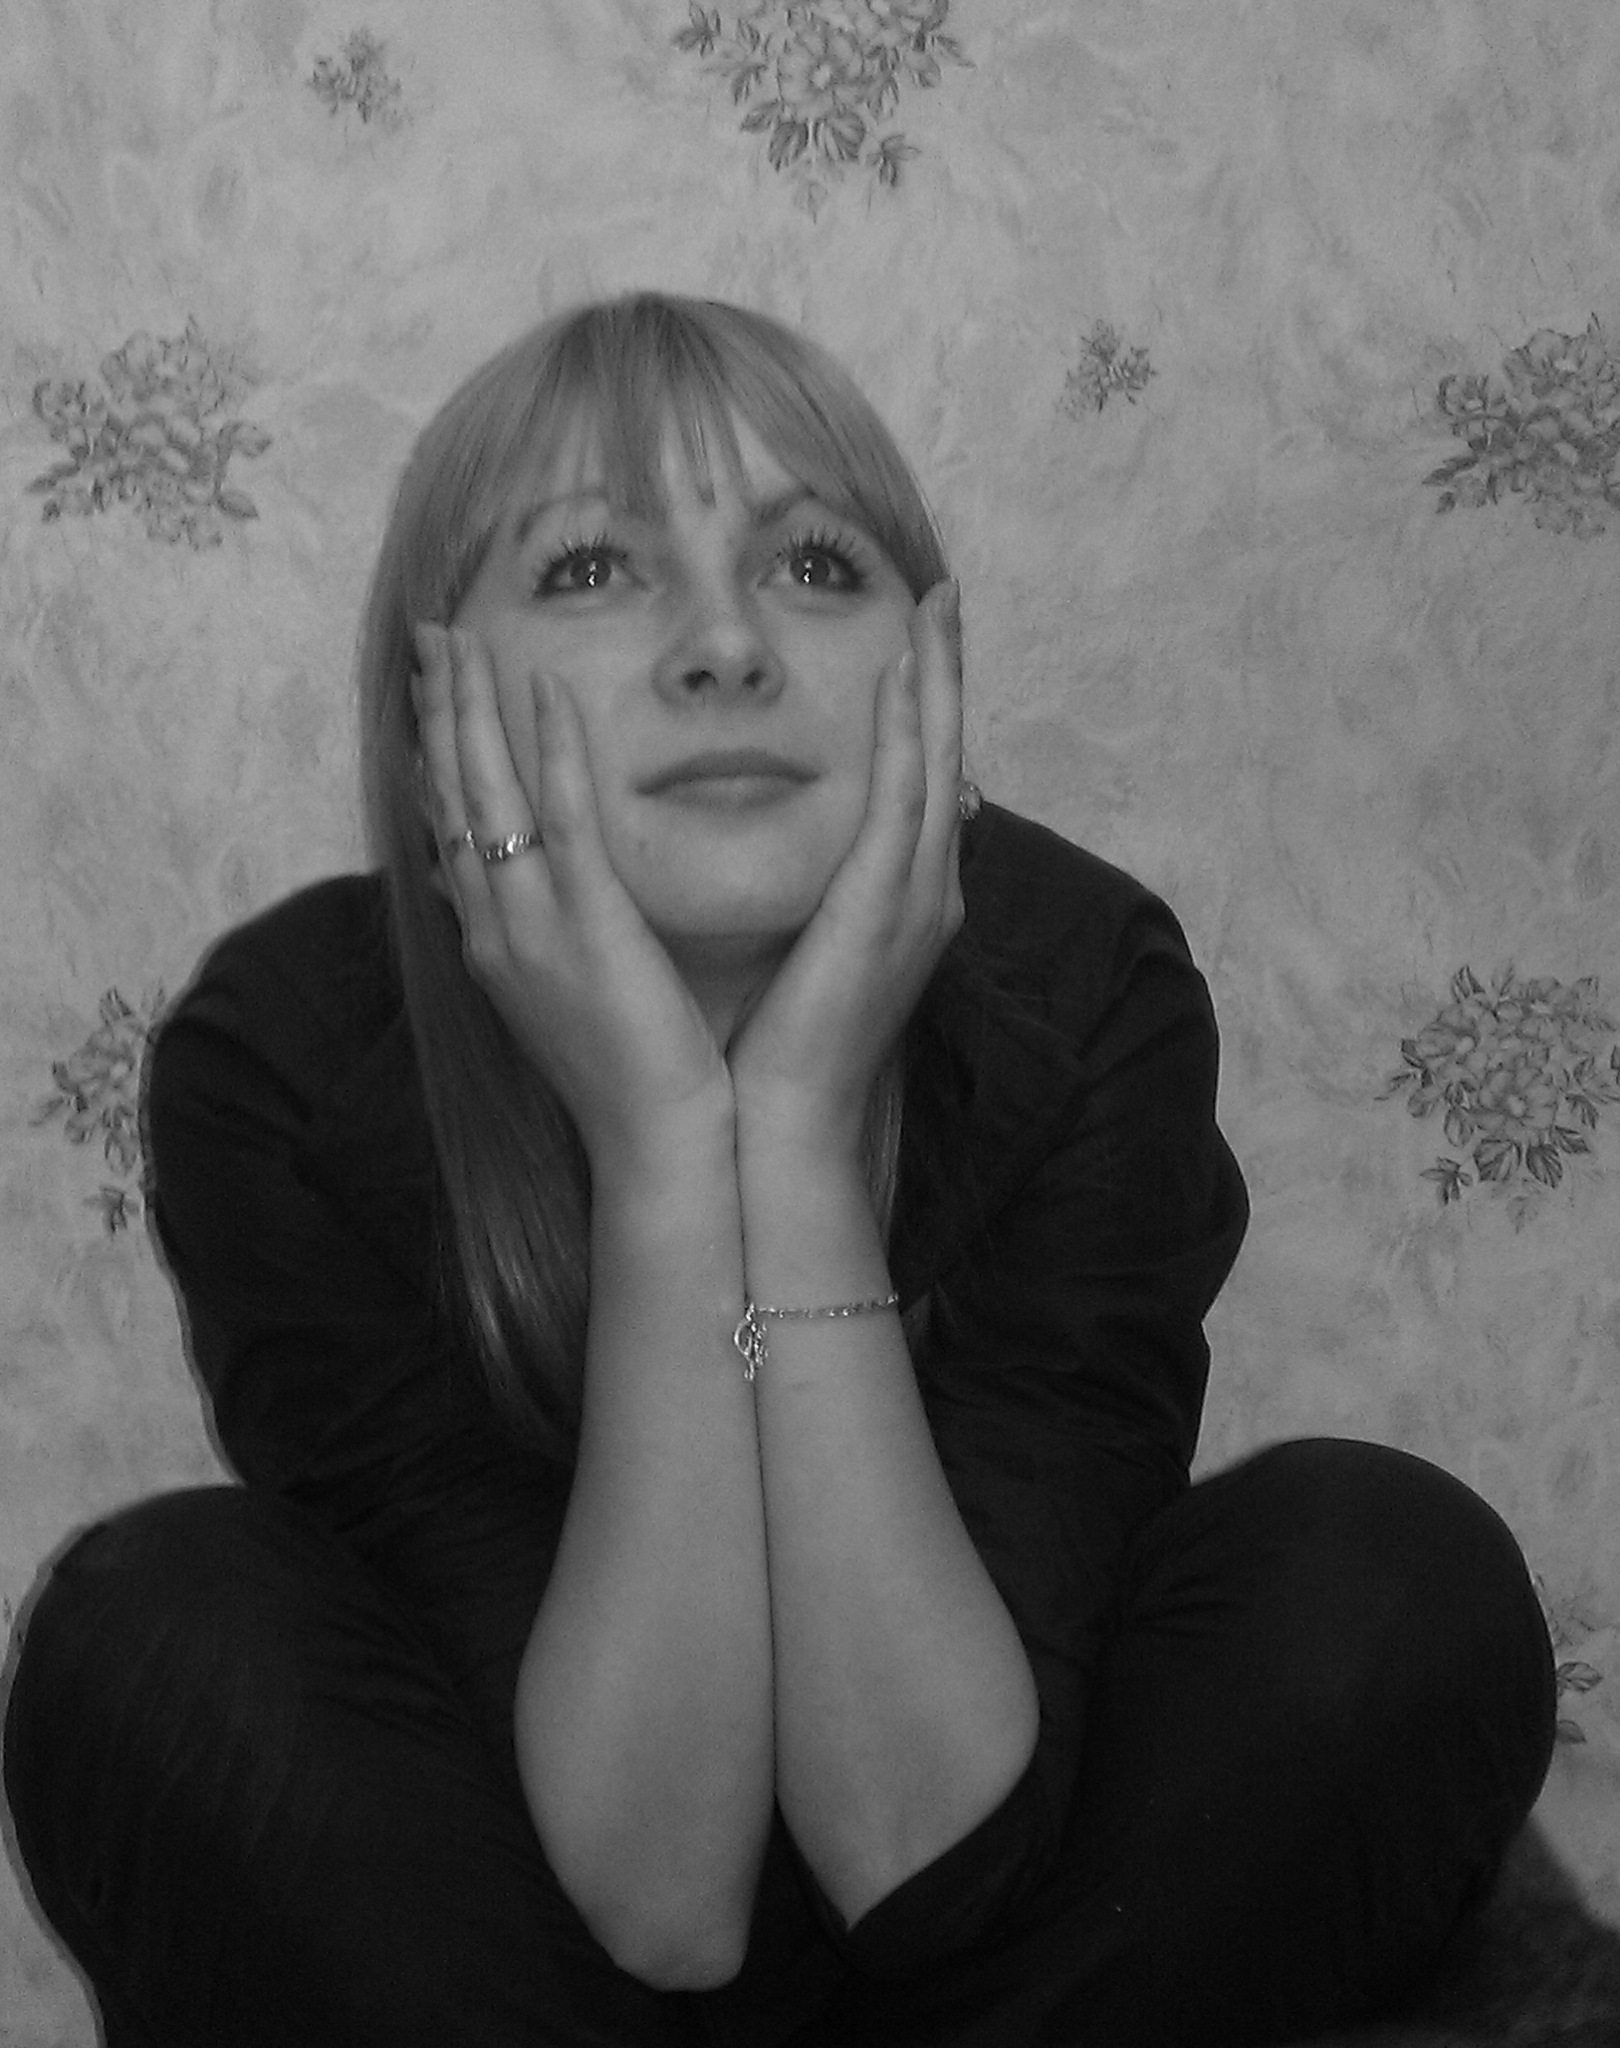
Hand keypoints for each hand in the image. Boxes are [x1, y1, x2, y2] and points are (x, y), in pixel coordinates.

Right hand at [412, 623, 732, 1174]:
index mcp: (491, 943)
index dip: (436, 754)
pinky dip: (553, 749)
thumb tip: (498, 889)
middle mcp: (494, 926)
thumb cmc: (627, 1080)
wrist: (653, 1147)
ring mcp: (534, 924)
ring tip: (461, 637)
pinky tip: (546, 689)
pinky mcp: (590, 924)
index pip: (450, 829)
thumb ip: (532, 937)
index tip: (429, 693)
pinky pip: (565, 819)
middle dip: (439, 711)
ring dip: (473, 708)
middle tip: (431, 636)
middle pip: (453, 797)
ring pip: (489, 795)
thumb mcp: (563, 1000)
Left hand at [726, 580, 964, 1161]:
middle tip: (946, 595)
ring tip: (937, 607)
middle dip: (948, 673)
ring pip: (936, 763)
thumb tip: (799, 858)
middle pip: (946, 757)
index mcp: (908, 901)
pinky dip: (907, 733)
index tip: (920, 644)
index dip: (927, 710)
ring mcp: (917, 896)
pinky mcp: (884, 906)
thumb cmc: (784, 1046)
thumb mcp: (810, 953)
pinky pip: (901, 799)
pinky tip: (902, 674)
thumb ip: (819, 897)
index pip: (921, 784)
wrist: (787, 1120)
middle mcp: (929, 890)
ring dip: (938, 679)